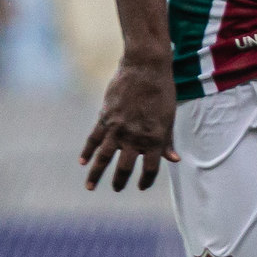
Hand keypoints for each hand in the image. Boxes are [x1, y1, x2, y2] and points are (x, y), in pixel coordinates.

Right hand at [80, 55, 180, 190]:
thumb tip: (174, 160)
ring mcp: (117, 129)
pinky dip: (87, 152)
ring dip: (96, 174)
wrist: (146, 68)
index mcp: (155, 140)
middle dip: (119, 181)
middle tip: (116, 188)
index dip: (146, 181)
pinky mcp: (105, 118)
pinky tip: (82, 162)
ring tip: (90, 187)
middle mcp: (135, 138)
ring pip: (103, 158)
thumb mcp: (169, 118)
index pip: (150, 169)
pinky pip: (93, 139)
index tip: (142, 186)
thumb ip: (167, 141)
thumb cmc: (162, 92)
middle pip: (124, 168)